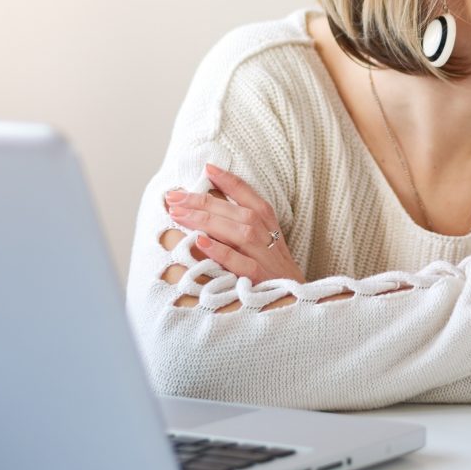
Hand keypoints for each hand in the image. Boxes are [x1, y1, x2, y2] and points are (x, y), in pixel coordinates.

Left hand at [164, 164, 305, 284]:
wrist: (296, 301)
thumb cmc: (272, 268)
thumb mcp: (262, 239)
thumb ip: (238, 222)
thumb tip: (204, 206)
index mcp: (268, 221)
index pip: (248, 195)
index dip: (228, 180)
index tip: (207, 168)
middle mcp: (267, 235)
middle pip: (236, 212)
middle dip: (203, 201)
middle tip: (174, 196)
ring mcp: (264, 256)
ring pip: (237, 232)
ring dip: (207, 221)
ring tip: (178, 213)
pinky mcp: (259, 278)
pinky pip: (238, 262)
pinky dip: (220, 251)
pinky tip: (200, 242)